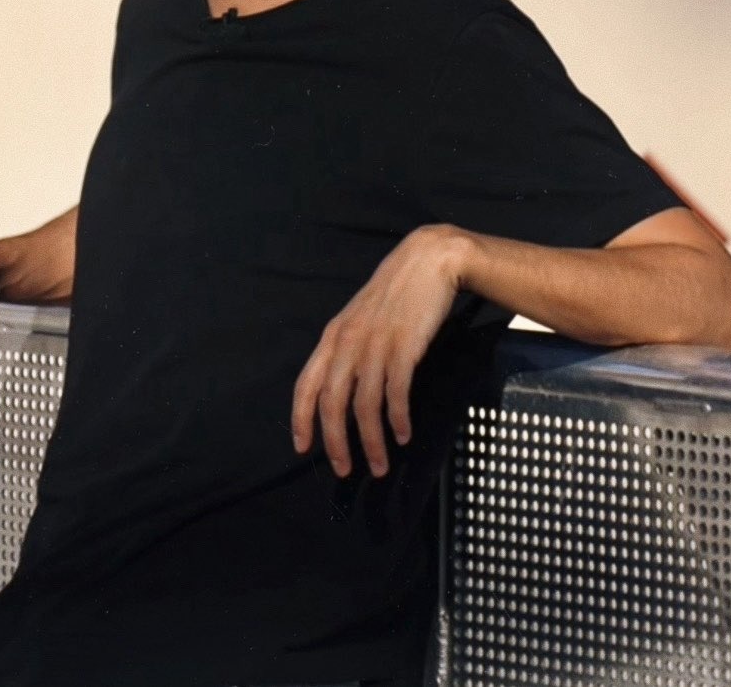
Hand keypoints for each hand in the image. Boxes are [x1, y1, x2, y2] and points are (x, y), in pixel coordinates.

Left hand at [290, 225, 467, 478]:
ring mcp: (375, 344)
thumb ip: (349, 349)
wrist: (428, 261)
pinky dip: (397, 419)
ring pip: (365, 405)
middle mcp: (347, 342)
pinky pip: (395, 393)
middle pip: (332, 403)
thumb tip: (345, 390)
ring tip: (379, 464)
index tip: (303, 448)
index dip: (301, 419)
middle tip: (345, 469)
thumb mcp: (361, 319)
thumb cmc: (396, 293)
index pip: (306, 384)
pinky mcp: (403, 347)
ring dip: (371, 441)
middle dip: (335, 442)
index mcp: (333, 336)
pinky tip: (402, 435)